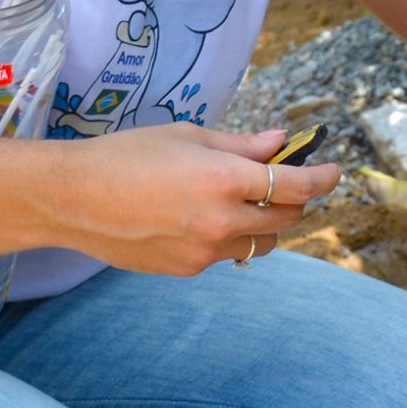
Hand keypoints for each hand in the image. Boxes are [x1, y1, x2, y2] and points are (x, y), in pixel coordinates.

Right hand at [44, 123, 342, 275]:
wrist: (72, 198)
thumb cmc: (126, 155)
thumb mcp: (188, 137)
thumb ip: (241, 145)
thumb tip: (280, 143)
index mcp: (224, 179)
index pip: (296, 186)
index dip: (322, 178)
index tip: (334, 171)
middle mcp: (221, 220)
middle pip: (287, 219)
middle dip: (294, 201)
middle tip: (285, 181)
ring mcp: (205, 251)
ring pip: (261, 243)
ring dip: (264, 223)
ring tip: (242, 200)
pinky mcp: (188, 270)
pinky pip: (227, 255)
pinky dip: (229, 237)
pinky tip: (202, 217)